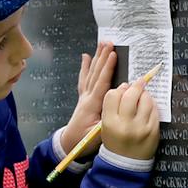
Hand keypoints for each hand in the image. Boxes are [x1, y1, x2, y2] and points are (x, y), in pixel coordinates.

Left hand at [61, 41, 116, 155]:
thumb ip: (108, 119)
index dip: (108, 68)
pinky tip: (86, 56)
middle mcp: (87, 97)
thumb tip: (118, 104)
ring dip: (97, 58)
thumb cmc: (85, 141)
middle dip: (103, 57)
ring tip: (101, 44)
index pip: (101, 82)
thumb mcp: (99, 134)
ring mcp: (84, 96)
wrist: (68, 144)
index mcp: (92, 104)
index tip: (114, 54)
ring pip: (90, 73)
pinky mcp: (83, 98)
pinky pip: (84, 79)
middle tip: (109, 42)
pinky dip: (85, 67)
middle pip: (96, 74)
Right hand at [100, 79, 159, 160]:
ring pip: (145, 100)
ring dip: (145, 94)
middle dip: (135, 86)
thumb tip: (125, 87)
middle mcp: (125, 124)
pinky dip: (151, 104)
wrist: (126, 163)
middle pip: (130, 95)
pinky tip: (148, 106)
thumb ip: (112, 107)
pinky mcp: (154, 130)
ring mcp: (141, 127)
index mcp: (110, 123)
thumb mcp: (105, 126)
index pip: (112, 96)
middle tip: (138, 83)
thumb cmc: (114, 142)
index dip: (118, 90)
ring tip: (142, 96)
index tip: (123, 89)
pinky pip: (154, 110)